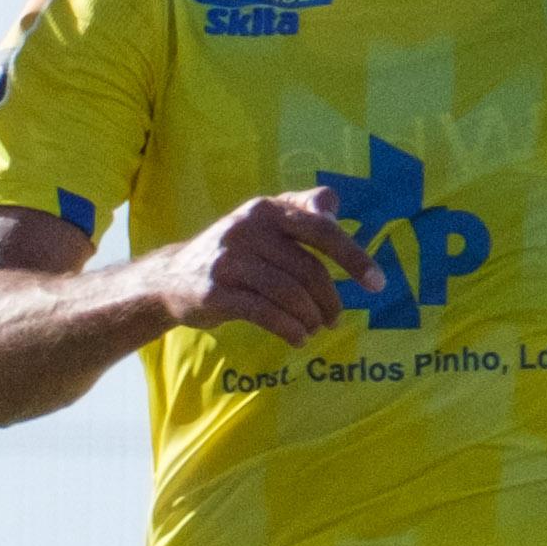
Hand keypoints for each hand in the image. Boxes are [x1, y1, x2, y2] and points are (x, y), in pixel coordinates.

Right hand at [137, 190, 367, 346]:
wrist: (170, 278)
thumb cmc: (233, 252)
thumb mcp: (262, 222)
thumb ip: (300, 210)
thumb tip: (334, 207)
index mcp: (266, 208)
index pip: (321, 229)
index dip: (354, 257)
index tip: (376, 284)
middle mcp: (246, 228)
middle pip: (308, 269)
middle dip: (329, 299)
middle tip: (336, 318)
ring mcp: (228, 261)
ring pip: (288, 293)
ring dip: (310, 317)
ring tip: (316, 329)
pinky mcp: (213, 292)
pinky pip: (264, 313)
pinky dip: (289, 329)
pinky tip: (298, 338)